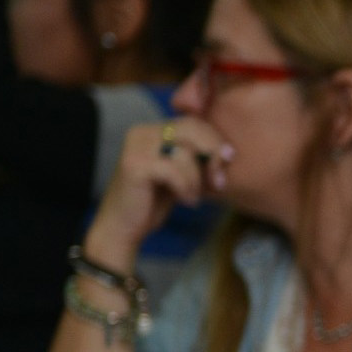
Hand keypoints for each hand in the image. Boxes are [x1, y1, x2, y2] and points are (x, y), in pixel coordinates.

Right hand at [86, 119, 232, 268]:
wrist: (123, 228)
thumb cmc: (154, 202)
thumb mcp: (181, 174)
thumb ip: (197, 157)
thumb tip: (228, 151)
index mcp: (152, 130)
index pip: (194, 123)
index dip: (215, 141)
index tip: (226, 164)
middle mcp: (141, 132)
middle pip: (192, 130)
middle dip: (212, 155)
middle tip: (218, 182)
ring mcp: (136, 147)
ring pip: (186, 152)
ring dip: (198, 179)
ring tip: (193, 197)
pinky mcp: (135, 165)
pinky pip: (175, 170)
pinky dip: (187, 188)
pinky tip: (186, 201)